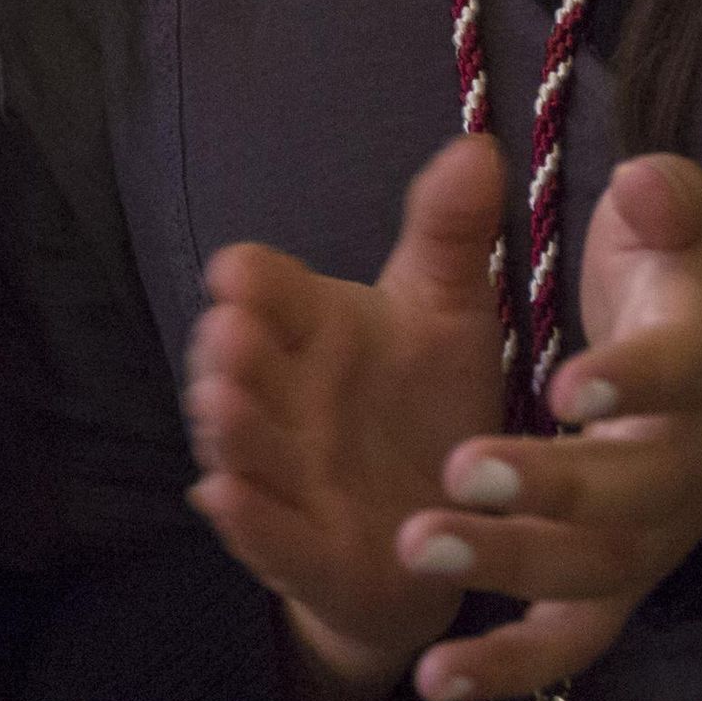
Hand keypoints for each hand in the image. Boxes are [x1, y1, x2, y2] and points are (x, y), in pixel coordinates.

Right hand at [185, 134, 507, 700]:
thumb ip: (452, 230)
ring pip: (248, 451)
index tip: (239, 269)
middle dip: (231, 352)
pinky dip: (248, 521)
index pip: (271, 292)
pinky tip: (223, 497)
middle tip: (228, 331)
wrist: (450, 519)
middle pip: (245, 369)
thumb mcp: (449, 306)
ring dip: (232, 430)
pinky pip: (273, 539)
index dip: (252, 282)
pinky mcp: (313, 555)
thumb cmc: (429, 397)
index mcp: (316, 328)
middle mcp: (289, 399)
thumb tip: (480, 145)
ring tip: (221, 402)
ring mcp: (294, 479)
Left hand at [396, 154, 701, 700]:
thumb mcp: (672, 204)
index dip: (632, 380)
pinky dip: (510, 667)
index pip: (687, 370)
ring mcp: (664, 527)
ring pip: (602, 570)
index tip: (561, 383)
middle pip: (642, 490)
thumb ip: (664, 193)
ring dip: (510, 566)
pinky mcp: (623, 575)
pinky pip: (577, 637)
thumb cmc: (668, 258)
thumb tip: (641, 186)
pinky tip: (435, 679)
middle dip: (554, 487)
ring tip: (417, 547)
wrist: (697, 330)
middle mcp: (700, 453)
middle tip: (461, 470)